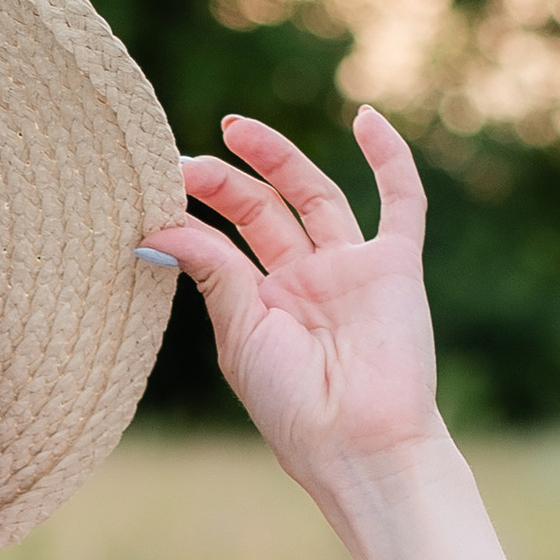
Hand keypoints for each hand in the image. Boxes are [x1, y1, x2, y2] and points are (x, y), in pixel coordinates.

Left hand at [144, 106, 439, 510]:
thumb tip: (158, 226)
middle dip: (227, 183)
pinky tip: (365, 118)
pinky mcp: (395, 266)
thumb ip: (212, 271)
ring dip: (279, 158)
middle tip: (189, 160)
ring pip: (316, 196)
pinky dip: (389, 158)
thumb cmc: (293, 405)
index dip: (197, 214)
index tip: (162, 189)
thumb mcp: (241, 333)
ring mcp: (351, 270)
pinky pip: (401, 203)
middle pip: (265, 212)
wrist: (358, 441)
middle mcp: (306, 282)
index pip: (226, 243)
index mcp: (262, 305)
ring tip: (236, 128)